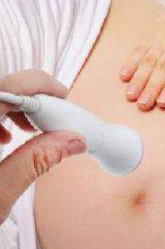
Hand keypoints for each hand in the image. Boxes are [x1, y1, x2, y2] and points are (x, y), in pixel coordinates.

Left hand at [0, 70, 85, 223]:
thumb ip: (36, 162)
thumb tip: (73, 141)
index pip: (16, 86)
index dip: (46, 89)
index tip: (66, 104)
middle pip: (7, 88)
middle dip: (35, 103)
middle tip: (55, 125)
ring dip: (17, 110)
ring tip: (30, 135)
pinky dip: (0, 118)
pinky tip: (5, 140)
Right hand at [119, 0, 164, 110]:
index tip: (164, 103)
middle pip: (164, 66)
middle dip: (152, 86)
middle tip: (143, 106)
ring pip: (150, 57)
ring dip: (139, 77)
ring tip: (131, 96)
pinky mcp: (154, 29)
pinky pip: (141, 46)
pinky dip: (131, 61)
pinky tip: (124, 77)